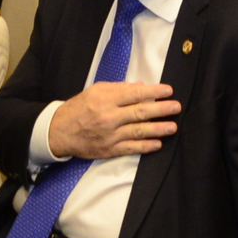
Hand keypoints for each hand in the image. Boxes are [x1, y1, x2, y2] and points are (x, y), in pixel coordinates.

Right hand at [47, 81, 179, 159]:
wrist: (60, 131)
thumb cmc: (80, 107)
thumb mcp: (96, 91)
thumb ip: (119, 89)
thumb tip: (141, 87)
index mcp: (106, 99)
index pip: (135, 94)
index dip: (154, 92)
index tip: (169, 90)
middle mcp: (109, 117)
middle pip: (140, 112)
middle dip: (161, 109)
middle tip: (176, 107)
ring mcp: (110, 135)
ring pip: (139, 131)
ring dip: (158, 129)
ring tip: (173, 127)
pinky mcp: (109, 150)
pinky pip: (131, 148)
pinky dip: (145, 146)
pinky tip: (158, 144)